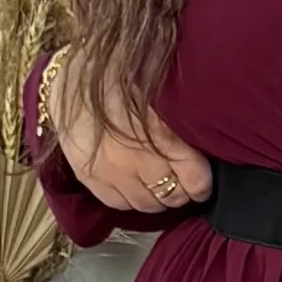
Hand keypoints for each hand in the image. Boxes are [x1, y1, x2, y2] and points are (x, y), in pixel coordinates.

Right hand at [47, 49, 210, 215]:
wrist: (68, 77)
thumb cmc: (120, 78)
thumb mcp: (160, 93)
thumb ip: (184, 121)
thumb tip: (213, 135)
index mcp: (162, 135)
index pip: (195, 180)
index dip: (202, 184)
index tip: (202, 182)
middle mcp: (138, 158)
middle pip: (173, 196)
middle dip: (181, 192)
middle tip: (181, 183)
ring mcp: (112, 170)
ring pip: (148, 205)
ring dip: (157, 199)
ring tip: (158, 185)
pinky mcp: (89, 176)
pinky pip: (118, 204)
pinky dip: (130, 199)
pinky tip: (133, 186)